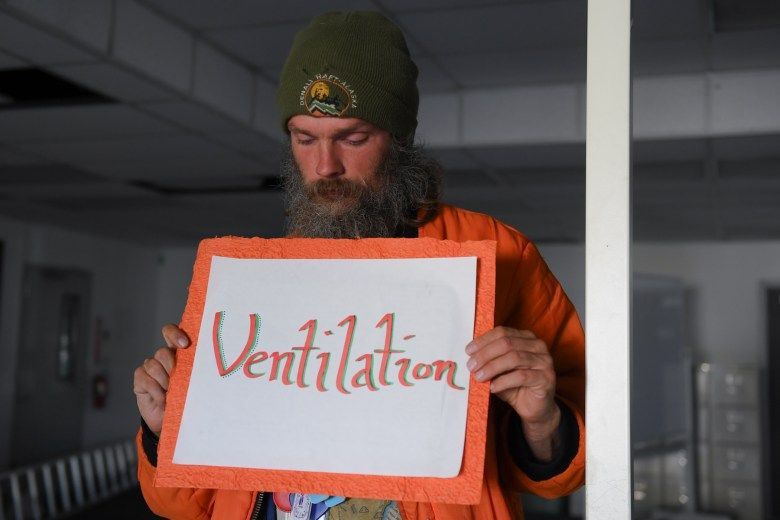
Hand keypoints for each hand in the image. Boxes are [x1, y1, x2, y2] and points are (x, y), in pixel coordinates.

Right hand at [133, 324, 189, 435]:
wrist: (169, 419)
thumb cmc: (186, 397)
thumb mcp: (193, 382)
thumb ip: (194, 369)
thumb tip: (204, 363)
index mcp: (178, 352)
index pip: (170, 333)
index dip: (175, 334)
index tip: (184, 344)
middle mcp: (163, 357)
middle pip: (162, 352)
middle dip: (172, 367)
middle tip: (178, 381)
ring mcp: (149, 367)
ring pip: (153, 365)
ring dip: (164, 381)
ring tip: (171, 393)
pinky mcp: (140, 378)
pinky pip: (145, 379)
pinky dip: (156, 391)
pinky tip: (163, 400)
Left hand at [466, 327, 559, 458]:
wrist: (535, 408)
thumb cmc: (515, 386)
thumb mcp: (499, 370)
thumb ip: (489, 360)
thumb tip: (470, 356)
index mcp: (526, 337)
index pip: (502, 332)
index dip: (483, 340)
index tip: (468, 351)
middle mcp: (537, 346)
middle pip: (507, 343)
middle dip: (485, 355)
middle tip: (471, 366)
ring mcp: (544, 361)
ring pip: (514, 358)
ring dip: (492, 367)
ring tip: (478, 377)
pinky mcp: (546, 378)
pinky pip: (521, 376)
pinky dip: (503, 381)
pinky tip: (492, 387)